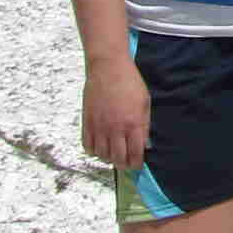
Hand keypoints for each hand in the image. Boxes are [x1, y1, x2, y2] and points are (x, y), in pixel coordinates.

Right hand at [81, 54, 150, 169]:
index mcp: (133, 123)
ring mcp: (99, 127)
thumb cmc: (129, 82)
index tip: (137, 164)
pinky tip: (100, 146)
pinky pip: (88, 146)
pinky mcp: (87, 123)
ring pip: (102, 156)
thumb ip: (145, 125)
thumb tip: (145, 144)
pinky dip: (94, 151)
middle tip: (126, 162)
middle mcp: (115, 129)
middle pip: (118, 159)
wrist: (108, 68)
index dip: (137, 163)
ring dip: (109, 158)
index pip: (135, 154)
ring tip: (114, 153)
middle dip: (124, 164)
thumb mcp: (145, 102)